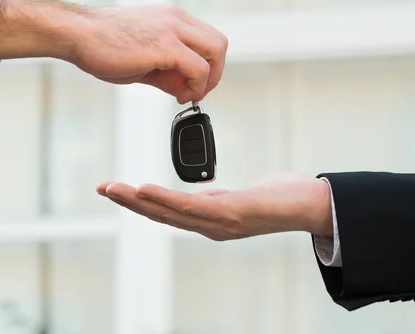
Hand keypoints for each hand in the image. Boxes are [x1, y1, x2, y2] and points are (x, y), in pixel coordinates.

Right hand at [0, 0, 227, 103]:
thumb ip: (167, 70)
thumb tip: (183, 88)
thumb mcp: (143, 56)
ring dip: (208, 80)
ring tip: (187, 95)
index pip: (208, 39)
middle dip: (215, 73)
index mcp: (172, 18)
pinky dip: (196, 86)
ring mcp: (172, 30)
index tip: (191, 84)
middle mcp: (176, 19)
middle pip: (219, 44)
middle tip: (196, 92)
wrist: (77, 34)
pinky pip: (198, 68)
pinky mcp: (166, 46)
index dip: (207, 65)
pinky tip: (180, 95)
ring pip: (216, 52)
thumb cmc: (102, 44)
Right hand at [96, 172, 332, 240]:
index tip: (118, 189)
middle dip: (129, 203)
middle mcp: (209, 226)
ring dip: (138, 201)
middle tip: (103, 188)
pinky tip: (145, 190)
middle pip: (161, 215)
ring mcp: (217, 223)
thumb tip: (204, 192)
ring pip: (169, 212)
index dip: (141, 203)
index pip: (168, 212)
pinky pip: (190, 206)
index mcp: (209, 221)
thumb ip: (218, 197)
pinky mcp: (229, 214)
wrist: (311, 204)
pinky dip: (164, 199)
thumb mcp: (239, 196)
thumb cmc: (280, 197)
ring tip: (114, 188)